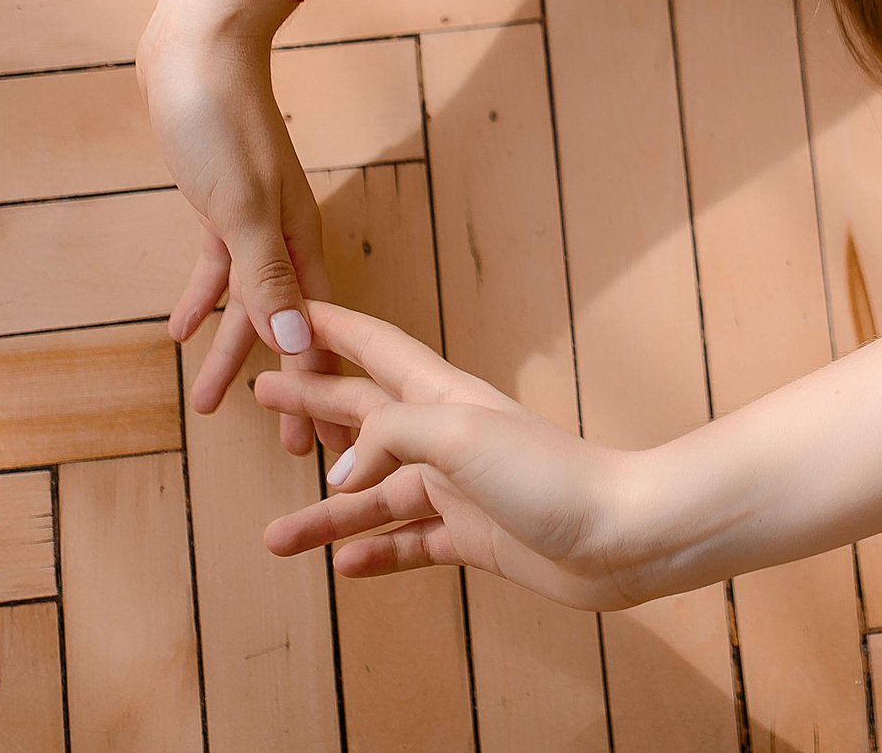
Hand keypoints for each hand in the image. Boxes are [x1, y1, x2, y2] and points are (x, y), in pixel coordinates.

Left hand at [136, 6, 349, 456]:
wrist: (199, 50)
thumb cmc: (219, 123)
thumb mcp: (239, 208)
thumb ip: (264, 278)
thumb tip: (291, 346)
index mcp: (300, 244)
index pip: (315, 336)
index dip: (319, 392)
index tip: (326, 449)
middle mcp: (286, 239)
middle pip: (287, 329)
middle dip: (289, 389)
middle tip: (291, 449)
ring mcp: (255, 221)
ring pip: (250, 306)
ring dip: (234, 353)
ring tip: (212, 405)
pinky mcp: (222, 204)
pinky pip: (218, 269)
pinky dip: (203, 300)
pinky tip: (179, 330)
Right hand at [254, 303, 663, 611]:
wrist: (622, 534)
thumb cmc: (550, 475)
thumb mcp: (459, 435)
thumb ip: (391, 435)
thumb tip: (343, 473)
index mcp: (445, 397)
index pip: (376, 350)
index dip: (332, 330)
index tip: (288, 314)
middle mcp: (449, 437)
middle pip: (364, 417)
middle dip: (313, 407)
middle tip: (259, 397)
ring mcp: (462, 489)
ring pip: (377, 497)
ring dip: (327, 516)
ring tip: (274, 539)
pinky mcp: (478, 537)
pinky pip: (412, 542)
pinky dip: (377, 552)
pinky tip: (342, 565)